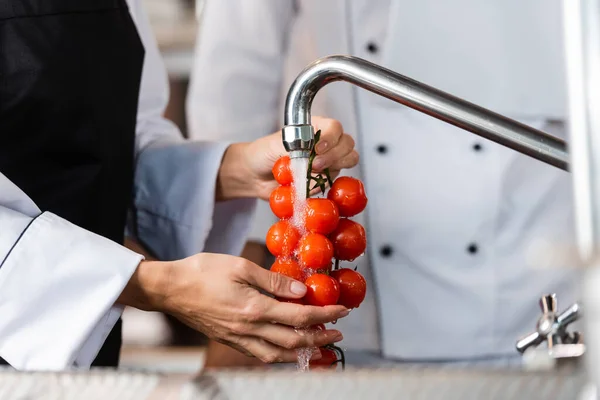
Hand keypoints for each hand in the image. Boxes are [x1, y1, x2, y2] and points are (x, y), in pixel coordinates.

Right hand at [119, 255, 348, 362]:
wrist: (170, 288)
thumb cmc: (202, 272)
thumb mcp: (241, 266)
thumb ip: (274, 281)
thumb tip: (302, 290)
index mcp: (254, 309)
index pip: (299, 317)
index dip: (324, 315)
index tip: (341, 311)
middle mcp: (248, 330)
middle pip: (293, 341)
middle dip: (320, 339)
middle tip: (338, 334)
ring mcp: (237, 339)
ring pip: (277, 355)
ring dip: (303, 355)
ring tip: (320, 352)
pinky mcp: (229, 340)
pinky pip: (260, 355)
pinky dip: (279, 356)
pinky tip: (287, 352)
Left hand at [217, 117, 358, 200]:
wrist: (254, 175)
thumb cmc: (263, 153)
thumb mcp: (276, 145)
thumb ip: (295, 149)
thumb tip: (310, 158)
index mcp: (315, 128)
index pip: (335, 128)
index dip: (331, 138)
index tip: (318, 149)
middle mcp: (325, 143)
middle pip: (347, 144)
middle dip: (334, 155)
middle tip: (316, 165)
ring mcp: (327, 162)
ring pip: (347, 161)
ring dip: (334, 168)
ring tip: (313, 174)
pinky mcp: (324, 180)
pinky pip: (335, 182)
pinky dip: (325, 184)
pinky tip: (310, 185)